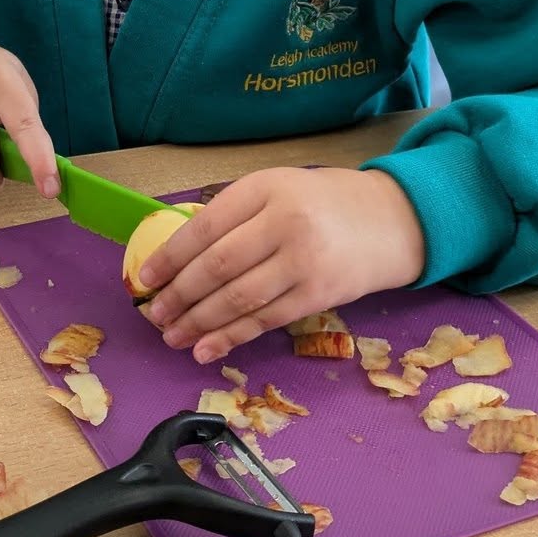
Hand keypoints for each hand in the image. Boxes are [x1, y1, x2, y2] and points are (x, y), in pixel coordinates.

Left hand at [136, 167, 425, 366]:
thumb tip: (178, 255)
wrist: (392, 220)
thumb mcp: (278, 188)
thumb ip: (236, 214)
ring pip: (238, 298)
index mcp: (265, 189)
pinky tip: (206, 348)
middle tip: (154, 314)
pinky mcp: (318, 295)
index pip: (205, 227)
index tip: (145, 278)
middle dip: (179, 295)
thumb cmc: (324, 203)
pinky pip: (265, 320)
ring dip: (199, 322)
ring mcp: (303, 261)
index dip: (170, 256)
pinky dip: (231, 337)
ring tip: (172, 337)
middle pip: (217, 266)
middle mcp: (284, 222)